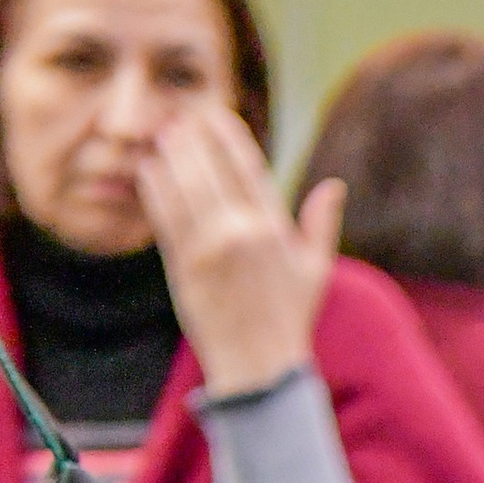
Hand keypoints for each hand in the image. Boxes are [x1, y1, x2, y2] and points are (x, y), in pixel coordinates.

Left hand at [137, 105, 343, 399]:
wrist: (258, 368)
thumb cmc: (288, 319)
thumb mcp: (315, 271)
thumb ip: (321, 224)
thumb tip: (334, 185)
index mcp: (274, 229)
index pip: (247, 165)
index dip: (227, 134)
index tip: (214, 114)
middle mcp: (240, 232)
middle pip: (209, 167)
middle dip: (192, 138)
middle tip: (180, 119)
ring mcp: (209, 248)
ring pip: (182, 185)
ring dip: (169, 155)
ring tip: (162, 138)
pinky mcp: (183, 264)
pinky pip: (164, 214)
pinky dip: (155, 187)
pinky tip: (150, 170)